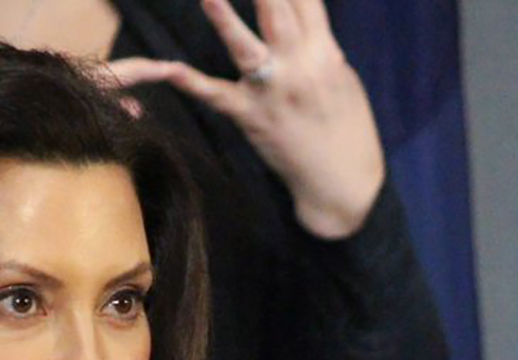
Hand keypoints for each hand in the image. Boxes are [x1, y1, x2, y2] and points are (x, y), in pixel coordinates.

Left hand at [107, 0, 384, 238]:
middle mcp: (298, 66)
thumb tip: (306, 23)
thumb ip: (320, 47)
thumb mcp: (342, 78)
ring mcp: (271, 91)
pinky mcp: (250, 117)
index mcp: (324, 52)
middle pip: (279, 10)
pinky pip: (217, 97)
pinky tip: (170, 70)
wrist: (343, 183)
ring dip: (226, 20)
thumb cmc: (347, 127)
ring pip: (246, 48)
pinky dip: (192, 84)